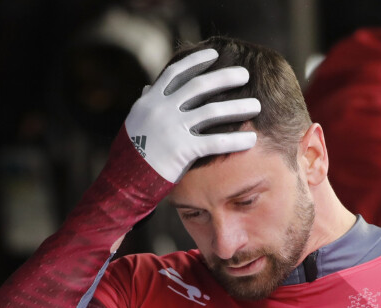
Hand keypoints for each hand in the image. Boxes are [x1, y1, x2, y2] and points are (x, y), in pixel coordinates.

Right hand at [124, 48, 260, 182]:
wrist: (123, 181)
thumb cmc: (130, 153)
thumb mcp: (134, 122)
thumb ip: (145, 103)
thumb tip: (148, 87)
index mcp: (150, 100)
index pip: (176, 73)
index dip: (195, 61)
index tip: (214, 54)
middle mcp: (161, 110)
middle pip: (199, 86)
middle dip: (224, 77)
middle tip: (244, 74)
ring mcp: (172, 129)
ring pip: (212, 112)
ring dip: (238, 107)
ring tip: (257, 105)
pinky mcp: (182, 150)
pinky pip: (214, 142)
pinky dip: (235, 141)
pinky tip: (251, 140)